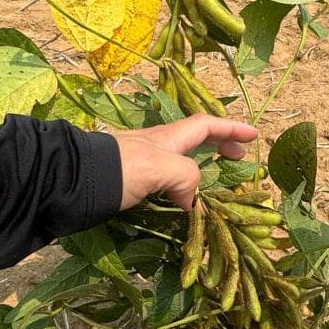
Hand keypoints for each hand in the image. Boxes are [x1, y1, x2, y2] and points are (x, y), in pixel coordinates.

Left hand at [111, 113, 257, 210]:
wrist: (75, 182)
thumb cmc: (120, 169)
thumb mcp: (162, 167)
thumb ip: (187, 176)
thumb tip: (193, 200)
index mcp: (169, 138)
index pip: (206, 125)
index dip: (231, 128)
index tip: (254, 135)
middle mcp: (157, 146)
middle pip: (195, 139)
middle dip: (219, 145)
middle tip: (238, 160)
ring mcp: (143, 164)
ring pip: (180, 161)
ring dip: (200, 169)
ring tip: (214, 187)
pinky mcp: (131, 183)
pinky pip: (166, 181)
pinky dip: (181, 188)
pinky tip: (181, 203)